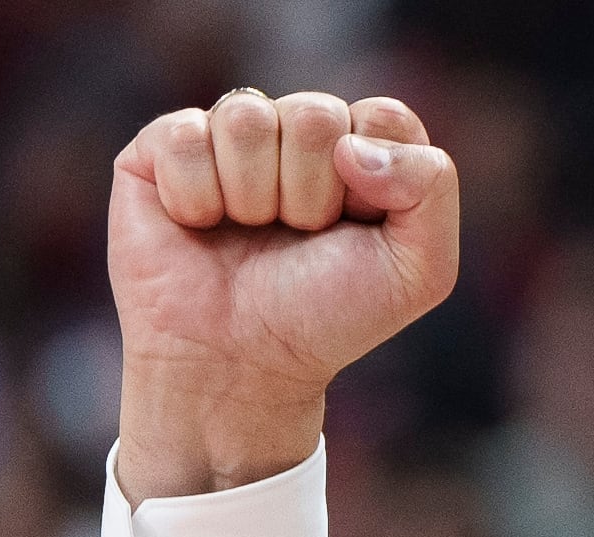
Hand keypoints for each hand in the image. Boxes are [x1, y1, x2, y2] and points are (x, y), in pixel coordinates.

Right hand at [110, 91, 460, 502]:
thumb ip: (431, 187)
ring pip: (247, 118)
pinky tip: (200, 227)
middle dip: (312, 194)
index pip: (383, 116)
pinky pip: (184, 136)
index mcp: (362, 151)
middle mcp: (295, 133)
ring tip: (249, 234)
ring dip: (254, 196)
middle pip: (316, 116)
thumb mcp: (420, 270)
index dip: (374, 178)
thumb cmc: (329, 315)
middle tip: (297, 239)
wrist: (243, 363)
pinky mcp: (162, 148)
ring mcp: (229, 136)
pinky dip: (197, 198)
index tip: (358, 227)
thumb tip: (354, 144)